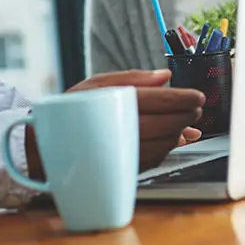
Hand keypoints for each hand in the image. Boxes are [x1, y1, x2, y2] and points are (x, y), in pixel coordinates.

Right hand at [68, 69, 204, 170]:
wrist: (46, 145)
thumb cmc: (72, 109)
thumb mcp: (97, 84)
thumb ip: (133, 78)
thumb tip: (165, 76)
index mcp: (116, 103)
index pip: (160, 100)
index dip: (182, 98)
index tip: (197, 96)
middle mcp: (122, 128)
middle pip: (166, 123)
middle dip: (185, 115)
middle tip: (197, 107)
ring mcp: (124, 152)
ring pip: (163, 144)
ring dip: (180, 133)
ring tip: (187, 122)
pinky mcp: (124, 168)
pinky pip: (154, 159)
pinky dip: (168, 148)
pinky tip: (174, 139)